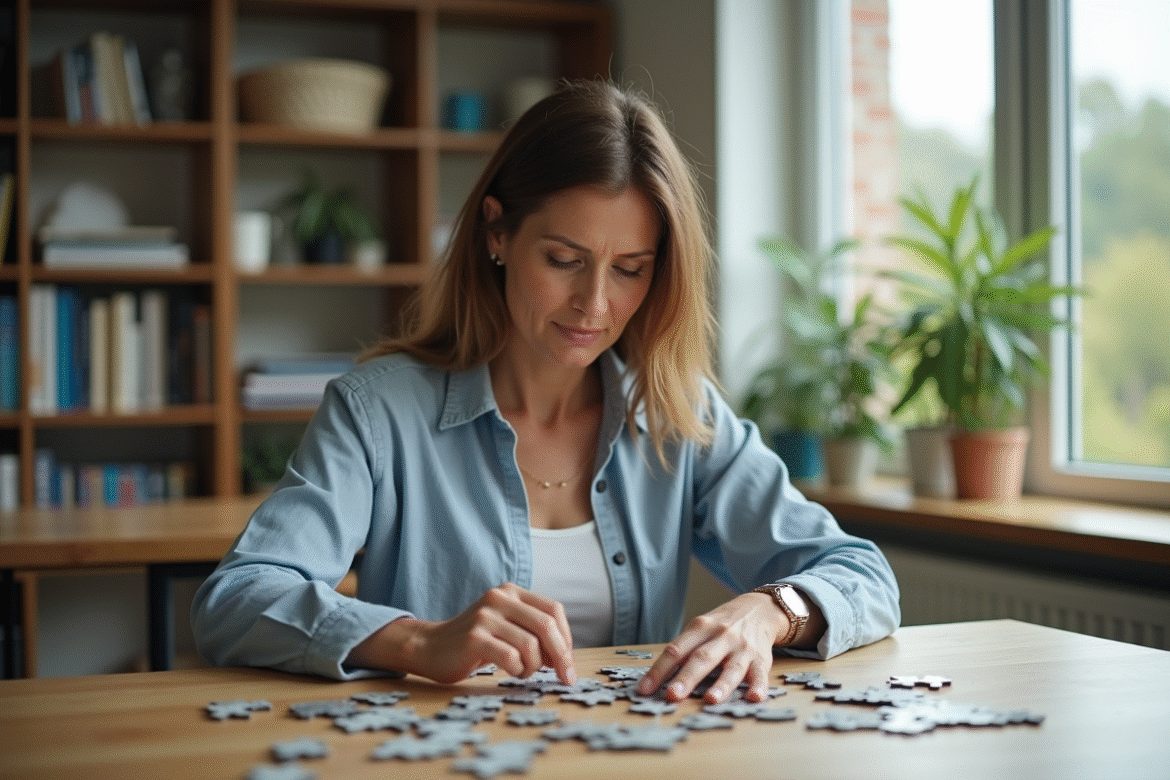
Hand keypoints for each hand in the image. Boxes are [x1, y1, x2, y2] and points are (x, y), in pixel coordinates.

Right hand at [347, 583, 575, 685]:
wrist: (430, 647)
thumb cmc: (475, 642)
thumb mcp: (506, 624)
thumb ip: (532, 628)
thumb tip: (566, 653)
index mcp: (511, 592)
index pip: (554, 610)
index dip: (566, 638)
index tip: (567, 661)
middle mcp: (499, 598)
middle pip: (546, 627)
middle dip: (561, 656)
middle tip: (565, 677)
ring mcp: (486, 617)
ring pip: (531, 646)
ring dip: (533, 667)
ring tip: (523, 671)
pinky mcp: (474, 638)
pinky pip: (511, 658)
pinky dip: (518, 670)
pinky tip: (511, 671)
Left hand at [635, 592, 784, 703]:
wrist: (759, 609)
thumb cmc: (721, 625)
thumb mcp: (700, 629)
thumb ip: (684, 651)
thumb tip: (657, 679)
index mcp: (700, 628)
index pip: (676, 650)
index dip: (659, 670)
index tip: (645, 689)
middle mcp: (722, 636)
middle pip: (702, 658)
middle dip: (686, 678)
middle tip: (672, 696)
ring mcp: (742, 647)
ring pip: (732, 667)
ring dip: (721, 685)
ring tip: (710, 700)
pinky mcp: (762, 658)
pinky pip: (760, 674)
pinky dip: (759, 686)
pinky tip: (754, 698)